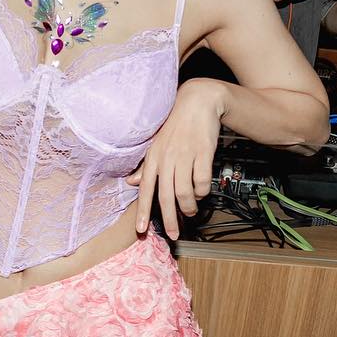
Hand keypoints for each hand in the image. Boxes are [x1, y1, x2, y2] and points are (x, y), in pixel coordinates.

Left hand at [127, 78, 225, 239]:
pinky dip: (202, 191)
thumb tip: (133, 182)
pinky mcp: (203, 153)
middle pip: (166, 196)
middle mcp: (167, 158)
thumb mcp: (156, 144)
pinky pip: (202, 181)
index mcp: (154, 157)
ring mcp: (185, 156)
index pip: (146, 189)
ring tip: (190, 211)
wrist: (197, 102)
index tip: (141, 229)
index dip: (143, 211)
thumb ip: (145, 165)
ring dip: (189, 206)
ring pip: (185, 192)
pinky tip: (201, 191)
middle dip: (169, 219)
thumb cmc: (175, 124)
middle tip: (173, 234)